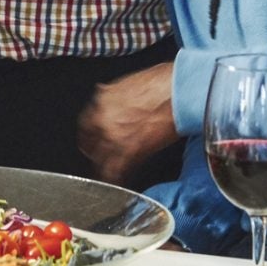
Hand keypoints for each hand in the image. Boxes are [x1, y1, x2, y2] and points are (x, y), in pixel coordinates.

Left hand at [76, 62, 176, 185]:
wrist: (180, 89)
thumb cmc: (163, 82)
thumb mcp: (130, 84)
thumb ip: (116, 98)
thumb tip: (115, 102)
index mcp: (102, 100)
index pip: (86, 124)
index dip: (90, 134)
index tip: (92, 139)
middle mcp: (103, 118)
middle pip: (90, 144)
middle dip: (94, 151)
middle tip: (98, 158)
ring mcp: (114, 136)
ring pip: (100, 160)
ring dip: (104, 168)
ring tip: (107, 175)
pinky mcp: (130, 151)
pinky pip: (115, 172)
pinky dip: (115, 179)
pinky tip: (117, 182)